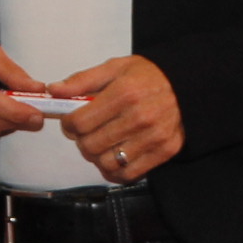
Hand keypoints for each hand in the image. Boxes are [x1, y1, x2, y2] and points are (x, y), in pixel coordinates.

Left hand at [50, 54, 181, 183]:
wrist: (188, 84)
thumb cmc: (149, 75)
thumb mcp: (116, 67)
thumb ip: (83, 80)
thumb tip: (54, 90)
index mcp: (124, 93)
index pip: (80, 122)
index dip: (68, 124)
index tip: (72, 122)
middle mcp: (139, 117)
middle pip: (90, 145)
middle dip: (81, 141)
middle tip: (87, 133)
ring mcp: (153, 137)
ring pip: (107, 163)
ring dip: (97, 158)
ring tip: (101, 145)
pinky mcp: (164, 151)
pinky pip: (129, 175)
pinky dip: (115, 172)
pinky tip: (115, 158)